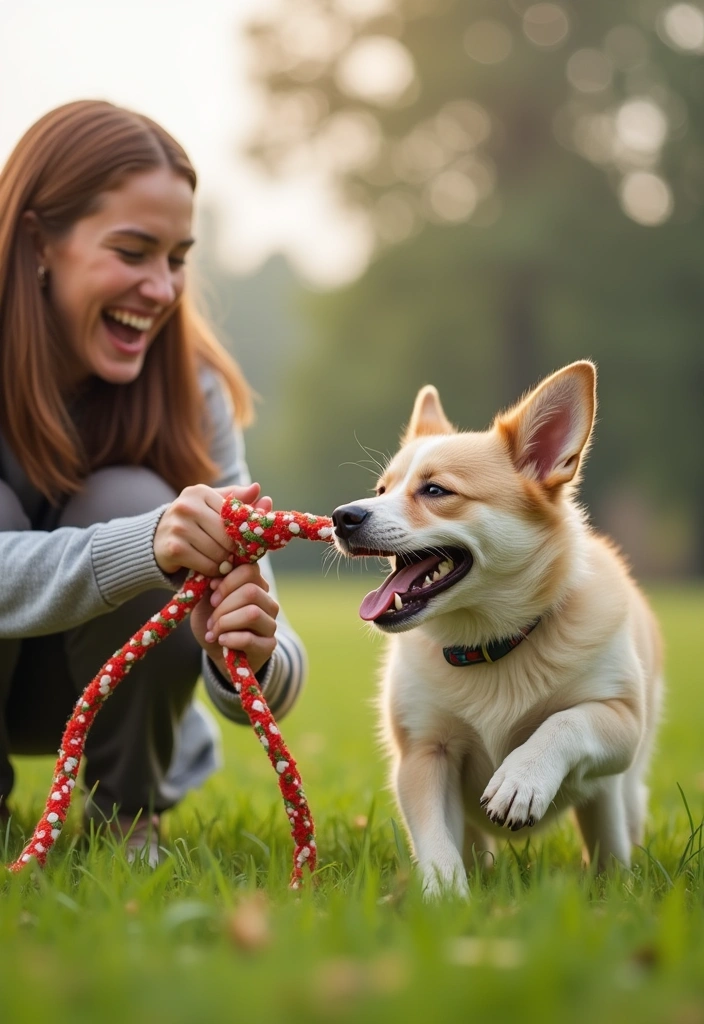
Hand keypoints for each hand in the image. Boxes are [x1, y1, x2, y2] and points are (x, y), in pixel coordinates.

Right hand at [153, 482, 269, 576]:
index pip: (234, 516)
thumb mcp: (211, 506)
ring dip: (224, 562)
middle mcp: (187, 506)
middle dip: (234, 550)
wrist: (156, 539)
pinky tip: (210, 568)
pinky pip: (207, 565)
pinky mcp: (174, 548)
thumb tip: (258, 488)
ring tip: (222, 562)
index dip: (241, 533)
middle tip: (234, 556)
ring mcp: (178, 527)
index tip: (241, 541)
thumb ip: (235, 499)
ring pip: (218, 552)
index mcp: (200, 492)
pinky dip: (213, 571)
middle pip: (227, 536)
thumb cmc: (192, 521)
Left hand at [190, 562, 279, 677]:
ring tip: (214, 632)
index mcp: (255, 586)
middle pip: (251, 592)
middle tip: (211, 620)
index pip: (250, 570)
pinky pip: (249, 638)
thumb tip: (216, 577)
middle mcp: (268, 602)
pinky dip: (229, 639)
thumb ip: (212, 586)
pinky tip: (221, 641)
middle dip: (224, 606)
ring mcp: (271, 624)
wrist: (217, 652)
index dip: (227, 581)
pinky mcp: (268, 645)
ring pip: (252, 613)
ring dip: (225, 623)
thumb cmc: (213, 622)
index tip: (212, 595)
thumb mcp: (206, 601)